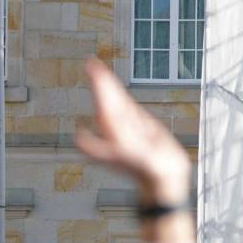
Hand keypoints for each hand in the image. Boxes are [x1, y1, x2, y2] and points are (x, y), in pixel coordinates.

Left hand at [75, 59, 190, 205]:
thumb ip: (99, 148)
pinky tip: (122, 100)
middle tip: (92, 64)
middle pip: (108, 99)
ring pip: (119, 104)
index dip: (98, 83)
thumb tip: (78, 138)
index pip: (103, 100)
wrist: (163, 179)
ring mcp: (131, 128)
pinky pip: (133, 114)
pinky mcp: (145, 132)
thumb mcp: (122, 156)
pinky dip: (126, 104)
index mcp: (112, 127)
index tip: (92, 65)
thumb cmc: (142, 169)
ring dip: (111, 89)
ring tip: (102, 73)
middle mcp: (119, 126)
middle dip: (101, 82)